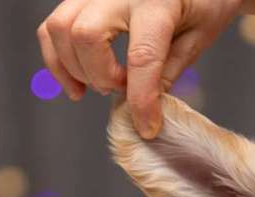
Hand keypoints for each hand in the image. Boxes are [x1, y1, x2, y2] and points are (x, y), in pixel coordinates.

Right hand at [37, 0, 241, 137]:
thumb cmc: (202, 1)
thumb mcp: (198, 37)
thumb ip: (169, 70)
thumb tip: (143, 107)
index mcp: (158, 0)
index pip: (142, 56)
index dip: (141, 99)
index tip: (146, 126)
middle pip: (86, 36)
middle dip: (100, 76)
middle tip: (122, 89)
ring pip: (60, 28)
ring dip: (74, 68)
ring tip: (101, 85)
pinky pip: (53, 25)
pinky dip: (58, 57)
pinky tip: (77, 80)